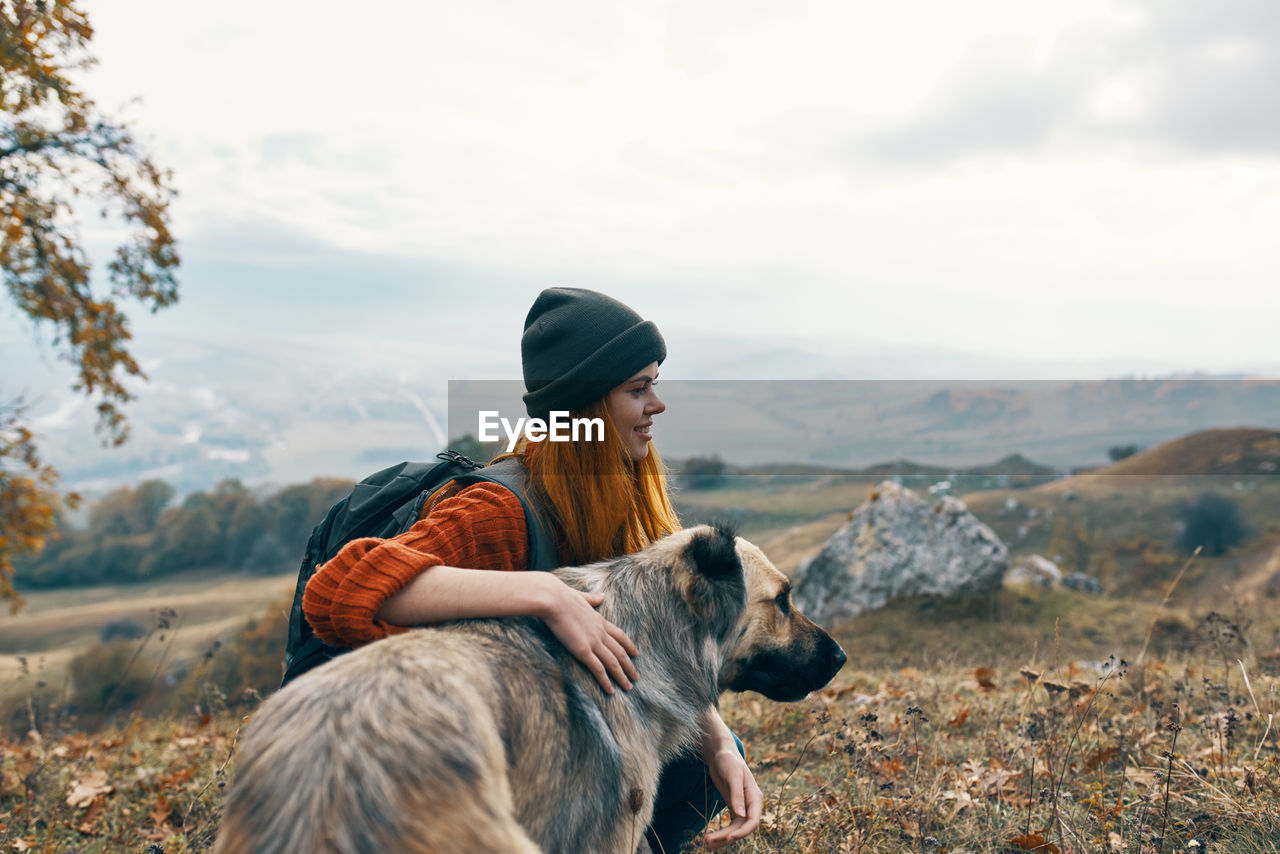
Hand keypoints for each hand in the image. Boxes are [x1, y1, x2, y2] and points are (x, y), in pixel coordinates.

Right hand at [537, 576, 638, 693]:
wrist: (554, 600)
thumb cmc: (562, 596)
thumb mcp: (581, 596)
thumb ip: (592, 598)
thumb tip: (601, 596)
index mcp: (599, 620)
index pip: (620, 635)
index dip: (629, 645)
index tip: (636, 654)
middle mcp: (600, 633)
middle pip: (620, 652)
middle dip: (629, 666)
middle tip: (636, 677)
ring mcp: (593, 642)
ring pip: (613, 663)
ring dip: (622, 676)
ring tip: (629, 687)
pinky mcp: (583, 651)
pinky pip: (598, 669)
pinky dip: (606, 681)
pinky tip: (611, 690)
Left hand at [701, 746, 762, 849]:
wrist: (721, 754)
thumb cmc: (728, 761)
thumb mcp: (733, 775)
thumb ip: (737, 795)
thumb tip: (741, 815)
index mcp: (755, 798)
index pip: (753, 821)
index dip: (743, 832)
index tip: (729, 837)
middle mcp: (750, 805)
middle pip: (742, 828)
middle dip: (727, 837)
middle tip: (709, 842)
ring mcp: (742, 808)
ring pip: (735, 830)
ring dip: (722, 838)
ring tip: (706, 844)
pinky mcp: (733, 808)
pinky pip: (729, 825)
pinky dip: (721, 833)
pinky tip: (709, 838)